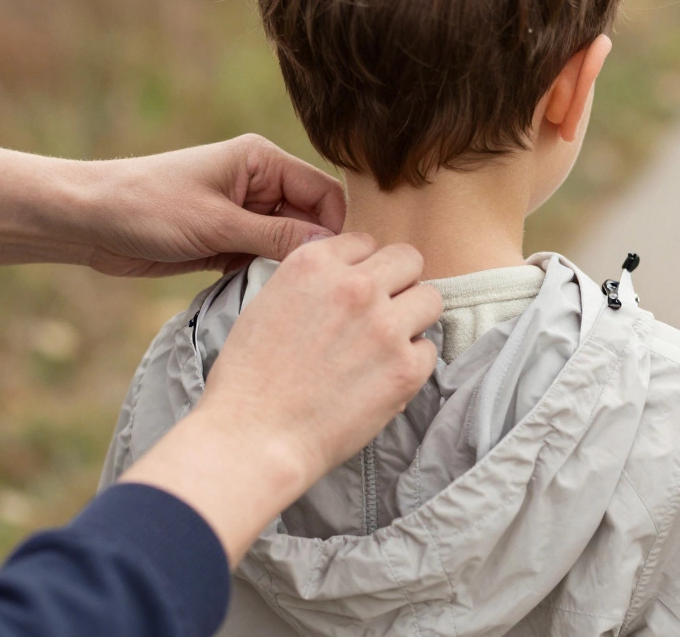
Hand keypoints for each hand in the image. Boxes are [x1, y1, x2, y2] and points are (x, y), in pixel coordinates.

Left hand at [83, 134, 344, 276]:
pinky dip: (265, 277)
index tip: (343, 269)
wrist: (88, 221)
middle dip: (314, 254)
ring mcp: (244, 214)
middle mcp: (260, 184)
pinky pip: (264, 259)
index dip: (338, 229)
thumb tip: (333, 248)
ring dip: (287, 269)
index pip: (324, 193)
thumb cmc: (147, 208)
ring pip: (289, 245)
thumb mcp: (217, 224)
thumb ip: (277, 237)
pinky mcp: (228, 240)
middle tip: (319, 291)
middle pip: (312, 220)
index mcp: (262, 161)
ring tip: (290, 297)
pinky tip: (264, 297)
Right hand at [121, 234, 442, 563]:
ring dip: (413, 318)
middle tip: (382, 313)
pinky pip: (429, 350)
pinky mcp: (406, 368)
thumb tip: (347, 274)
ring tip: (388, 344)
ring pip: (430, 298)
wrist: (253, 438)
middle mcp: (355, 286)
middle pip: (408, 259)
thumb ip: (313, 281)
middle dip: (398, 283)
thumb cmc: (250, 379)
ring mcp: (385, 326)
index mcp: (314, 264)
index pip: (365, 241)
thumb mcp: (268, 303)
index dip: (363, 267)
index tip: (356, 291)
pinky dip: (411, 364)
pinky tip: (382, 379)